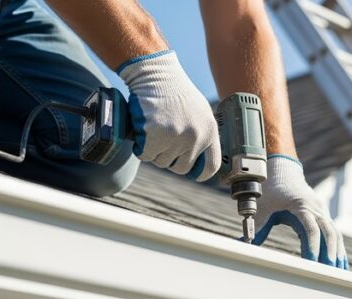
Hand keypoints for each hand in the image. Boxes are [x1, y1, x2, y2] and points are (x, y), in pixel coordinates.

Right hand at [118, 50, 220, 180]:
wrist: (156, 73)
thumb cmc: (174, 91)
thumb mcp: (200, 112)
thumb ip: (202, 135)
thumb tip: (200, 161)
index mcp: (210, 131)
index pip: (211, 166)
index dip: (199, 173)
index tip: (190, 172)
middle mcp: (196, 137)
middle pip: (181, 168)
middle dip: (169, 159)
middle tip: (161, 142)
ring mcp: (175, 137)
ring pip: (161, 162)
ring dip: (154, 150)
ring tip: (153, 129)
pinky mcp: (155, 135)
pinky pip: (145, 155)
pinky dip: (140, 147)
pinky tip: (142, 131)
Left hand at [253, 155, 348, 269]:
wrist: (284, 173)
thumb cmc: (271, 192)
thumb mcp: (262, 208)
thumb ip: (255, 226)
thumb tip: (241, 244)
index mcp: (301, 206)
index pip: (311, 229)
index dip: (312, 247)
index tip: (312, 264)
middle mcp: (316, 209)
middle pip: (330, 233)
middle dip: (331, 254)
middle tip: (329, 275)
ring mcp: (322, 213)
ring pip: (336, 235)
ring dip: (339, 254)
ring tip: (339, 276)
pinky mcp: (324, 218)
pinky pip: (335, 235)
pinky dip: (339, 250)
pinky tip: (341, 266)